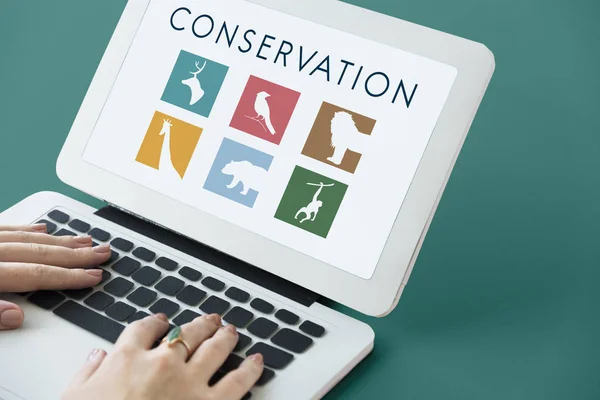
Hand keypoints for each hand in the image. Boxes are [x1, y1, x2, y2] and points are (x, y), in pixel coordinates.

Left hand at [0, 224, 111, 329]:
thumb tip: (16, 316)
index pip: (37, 275)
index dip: (68, 276)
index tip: (93, 276)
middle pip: (40, 253)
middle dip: (76, 255)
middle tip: (101, 253)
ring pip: (28, 238)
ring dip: (59, 241)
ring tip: (84, 241)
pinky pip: (6, 228)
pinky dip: (28, 230)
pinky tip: (43, 229)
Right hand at [63, 313, 263, 399]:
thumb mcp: (73, 398)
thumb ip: (86, 374)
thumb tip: (97, 357)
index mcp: (127, 359)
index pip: (144, 329)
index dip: (156, 322)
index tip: (162, 321)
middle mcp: (162, 363)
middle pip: (186, 333)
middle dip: (200, 324)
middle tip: (210, 320)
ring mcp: (189, 382)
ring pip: (214, 348)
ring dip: (225, 336)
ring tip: (231, 330)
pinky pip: (237, 382)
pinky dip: (250, 369)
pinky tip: (257, 361)